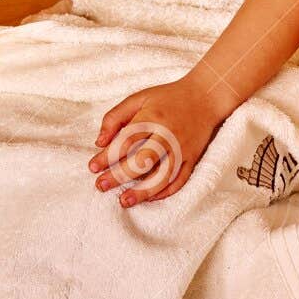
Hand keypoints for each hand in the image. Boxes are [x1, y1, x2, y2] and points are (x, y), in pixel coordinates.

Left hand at [89, 80, 221, 205]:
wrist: (206, 97)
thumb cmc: (168, 98)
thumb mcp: (139, 98)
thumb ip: (116, 117)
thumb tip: (99, 142)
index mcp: (151, 118)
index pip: (125, 141)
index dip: (107, 156)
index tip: (93, 167)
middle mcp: (167, 135)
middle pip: (142, 161)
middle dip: (119, 175)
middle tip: (101, 186)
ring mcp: (182, 149)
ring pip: (162, 175)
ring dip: (142, 191)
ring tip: (124, 201)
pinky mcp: (192, 158)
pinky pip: (180, 180)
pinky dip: (165, 191)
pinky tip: (150, 198)